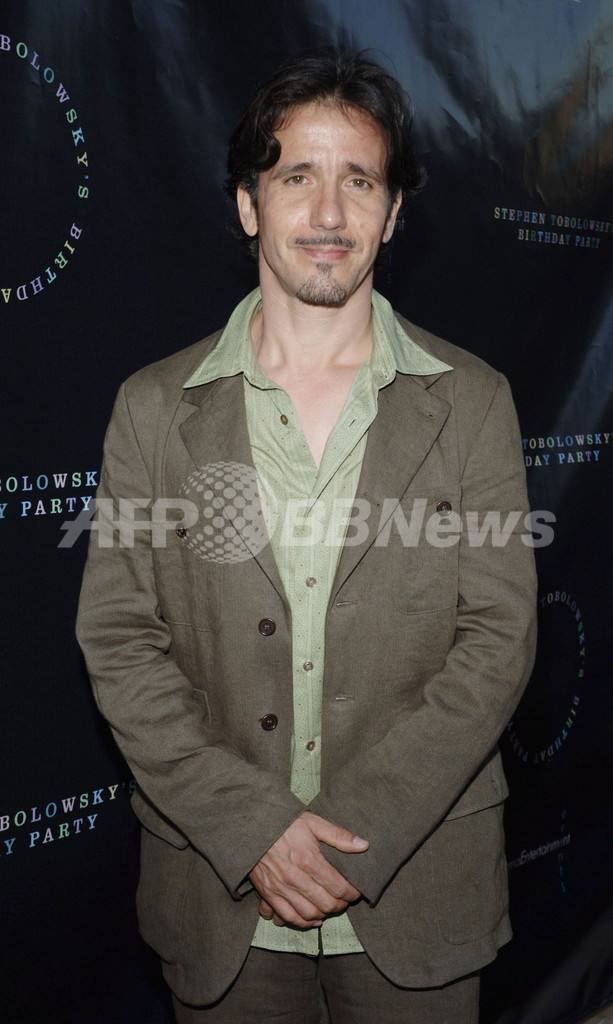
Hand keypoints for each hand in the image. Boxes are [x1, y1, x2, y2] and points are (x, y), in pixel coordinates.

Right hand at [249, 811, 367, 928]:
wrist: (253, 826)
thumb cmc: (285, 823)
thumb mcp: (313, 822)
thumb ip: (339, 836)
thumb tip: (363, 845)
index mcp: (309, 860)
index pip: (338, 887)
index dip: (352, 893)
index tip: (356, 891)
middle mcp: (295, 878)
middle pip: (326, 904)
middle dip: (340, 905)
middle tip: (344, 900)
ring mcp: (280, 888)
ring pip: (309, 914)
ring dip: (324, 915)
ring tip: (330, 907)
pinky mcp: (268, 893)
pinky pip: (288, 917)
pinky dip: (303, 922)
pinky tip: (312, 918)